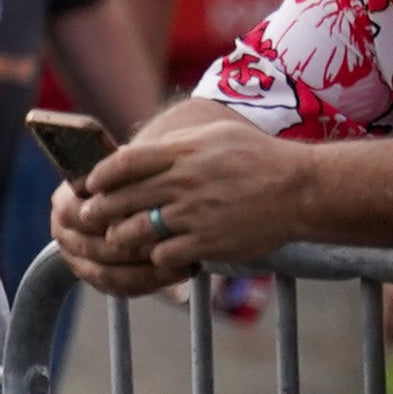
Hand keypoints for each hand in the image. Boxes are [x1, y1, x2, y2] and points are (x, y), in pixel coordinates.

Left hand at [59, 117, 313, 293]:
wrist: (302, 189)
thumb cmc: (258, 158)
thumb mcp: (214, 136)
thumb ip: (172, 146)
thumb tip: (132, 153)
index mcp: (182, 153)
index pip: (122, 164)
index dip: (99, 176)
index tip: (90, 185)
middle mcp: (184, 183)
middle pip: (121, 200)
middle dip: (99, 211)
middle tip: (92, 217)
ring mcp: (195, 215)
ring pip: (135, 232)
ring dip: (123, 238)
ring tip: (121, 239)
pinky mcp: (209, 243)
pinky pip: (164, 256)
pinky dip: (157, 257)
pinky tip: (161, 254)